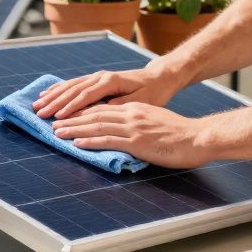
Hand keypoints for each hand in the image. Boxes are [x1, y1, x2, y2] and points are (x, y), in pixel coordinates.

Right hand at [32, 67, 178, 119]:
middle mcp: (101, 77)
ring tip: (37, 104)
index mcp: (111, 81)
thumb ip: (122, 105)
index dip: (71, 106)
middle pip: (74, 89)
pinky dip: (58, 89)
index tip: (58, 116)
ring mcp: (97, 77)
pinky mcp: (95, 80)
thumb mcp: (143, 101)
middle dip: (55, 101)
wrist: (158, 78)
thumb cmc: (153, 92)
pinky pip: (73, 84)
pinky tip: (47, 93)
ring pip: (70, 85)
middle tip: (39, 113)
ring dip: (53, 95)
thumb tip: (104, 111)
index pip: (87, 95)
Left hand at [51, 102, 211, 168]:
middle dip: (72, 118)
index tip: (68, 116)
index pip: (103, 109)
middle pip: (95, 114)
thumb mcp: (157, 123)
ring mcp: (133, 127)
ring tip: (58, 132)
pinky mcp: (137, 141)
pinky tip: (77, 143)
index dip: (83, 112)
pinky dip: (90, 141)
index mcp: (136, 109)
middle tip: (54, 122)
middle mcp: (131, 114)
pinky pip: (108, 140)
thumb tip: (127, 135)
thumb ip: (140, 126)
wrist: (198, 137)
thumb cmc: (182, 134)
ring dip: (75, 129)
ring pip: (97, 125)